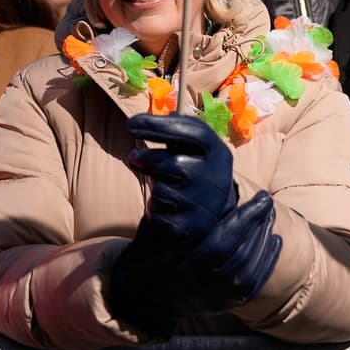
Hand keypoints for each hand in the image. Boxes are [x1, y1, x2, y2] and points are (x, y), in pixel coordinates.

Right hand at [107, 191, 281, 334]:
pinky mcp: (227, 305)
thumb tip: (195, 181)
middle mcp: (204, 289)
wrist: (144, 297)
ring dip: (265, 240)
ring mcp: (217, 300)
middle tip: (267, 201)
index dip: (244, 219)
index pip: (222, 243)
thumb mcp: (153, 234)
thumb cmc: (148, 257)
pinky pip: (255, 285)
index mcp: (184, 269)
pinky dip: (268, 261)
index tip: (260, 198)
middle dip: (258, 226)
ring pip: (250, 269)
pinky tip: (276, 241)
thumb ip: (174, 215)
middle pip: (240, 255)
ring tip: (269, 216)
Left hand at [126, 113, 236, 244]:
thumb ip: (175, 132)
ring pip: (159, 189)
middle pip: (169, 163)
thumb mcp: (194, 149)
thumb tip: (144, 121)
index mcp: (219, 153)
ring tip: (162, 186)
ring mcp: (207, 205)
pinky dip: (153, 208)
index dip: (159, 125)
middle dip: (145, 159)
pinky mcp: (192, 228)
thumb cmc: (194, 171)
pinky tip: (165, 207)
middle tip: (134, 158)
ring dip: (153, 186)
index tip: (130, 124)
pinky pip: (156, 213)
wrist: (212, 215)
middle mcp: (217, 178)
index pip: (192, 131)